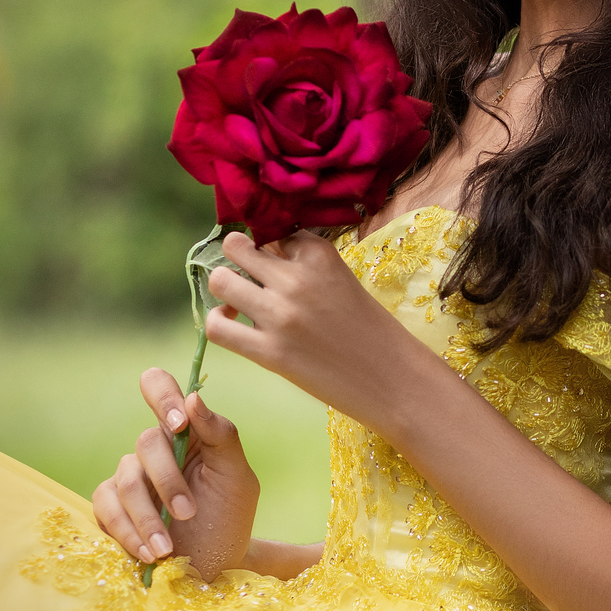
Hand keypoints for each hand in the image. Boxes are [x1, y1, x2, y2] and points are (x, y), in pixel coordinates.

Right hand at [92, 369, 259, 581]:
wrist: (216, 567)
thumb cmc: (229, 517)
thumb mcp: (237, 477)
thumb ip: (221, 435)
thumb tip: (194, 398)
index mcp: (186, 430)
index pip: (160, 388)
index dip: (163, 397)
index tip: (179, 423)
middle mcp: (154, 448)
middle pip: (146, 442)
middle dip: (168, 481)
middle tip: (189, 513)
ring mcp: (129, 476)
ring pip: (126, 479)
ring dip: (149, 517)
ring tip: (168, 548)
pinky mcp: (111, 506)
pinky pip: (106, 507)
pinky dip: (128, 532)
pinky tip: (150, 554)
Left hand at [203, 230, 417, 431]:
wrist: (393, 378)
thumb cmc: (370, 329)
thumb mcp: (341, 279)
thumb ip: (304, 264)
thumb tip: (262, 252)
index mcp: (319, 253)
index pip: (272, 232)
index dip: (269, 247)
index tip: (277, 263)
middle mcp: (296, 278)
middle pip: (236, 246)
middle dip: (237, 259)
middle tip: (248, 276)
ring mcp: (281, 314)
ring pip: (219, 281)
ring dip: (224, 288)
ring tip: (238, 301)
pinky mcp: (270, 351)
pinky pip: (217, 326)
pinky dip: (217, 321)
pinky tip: (232, 324)